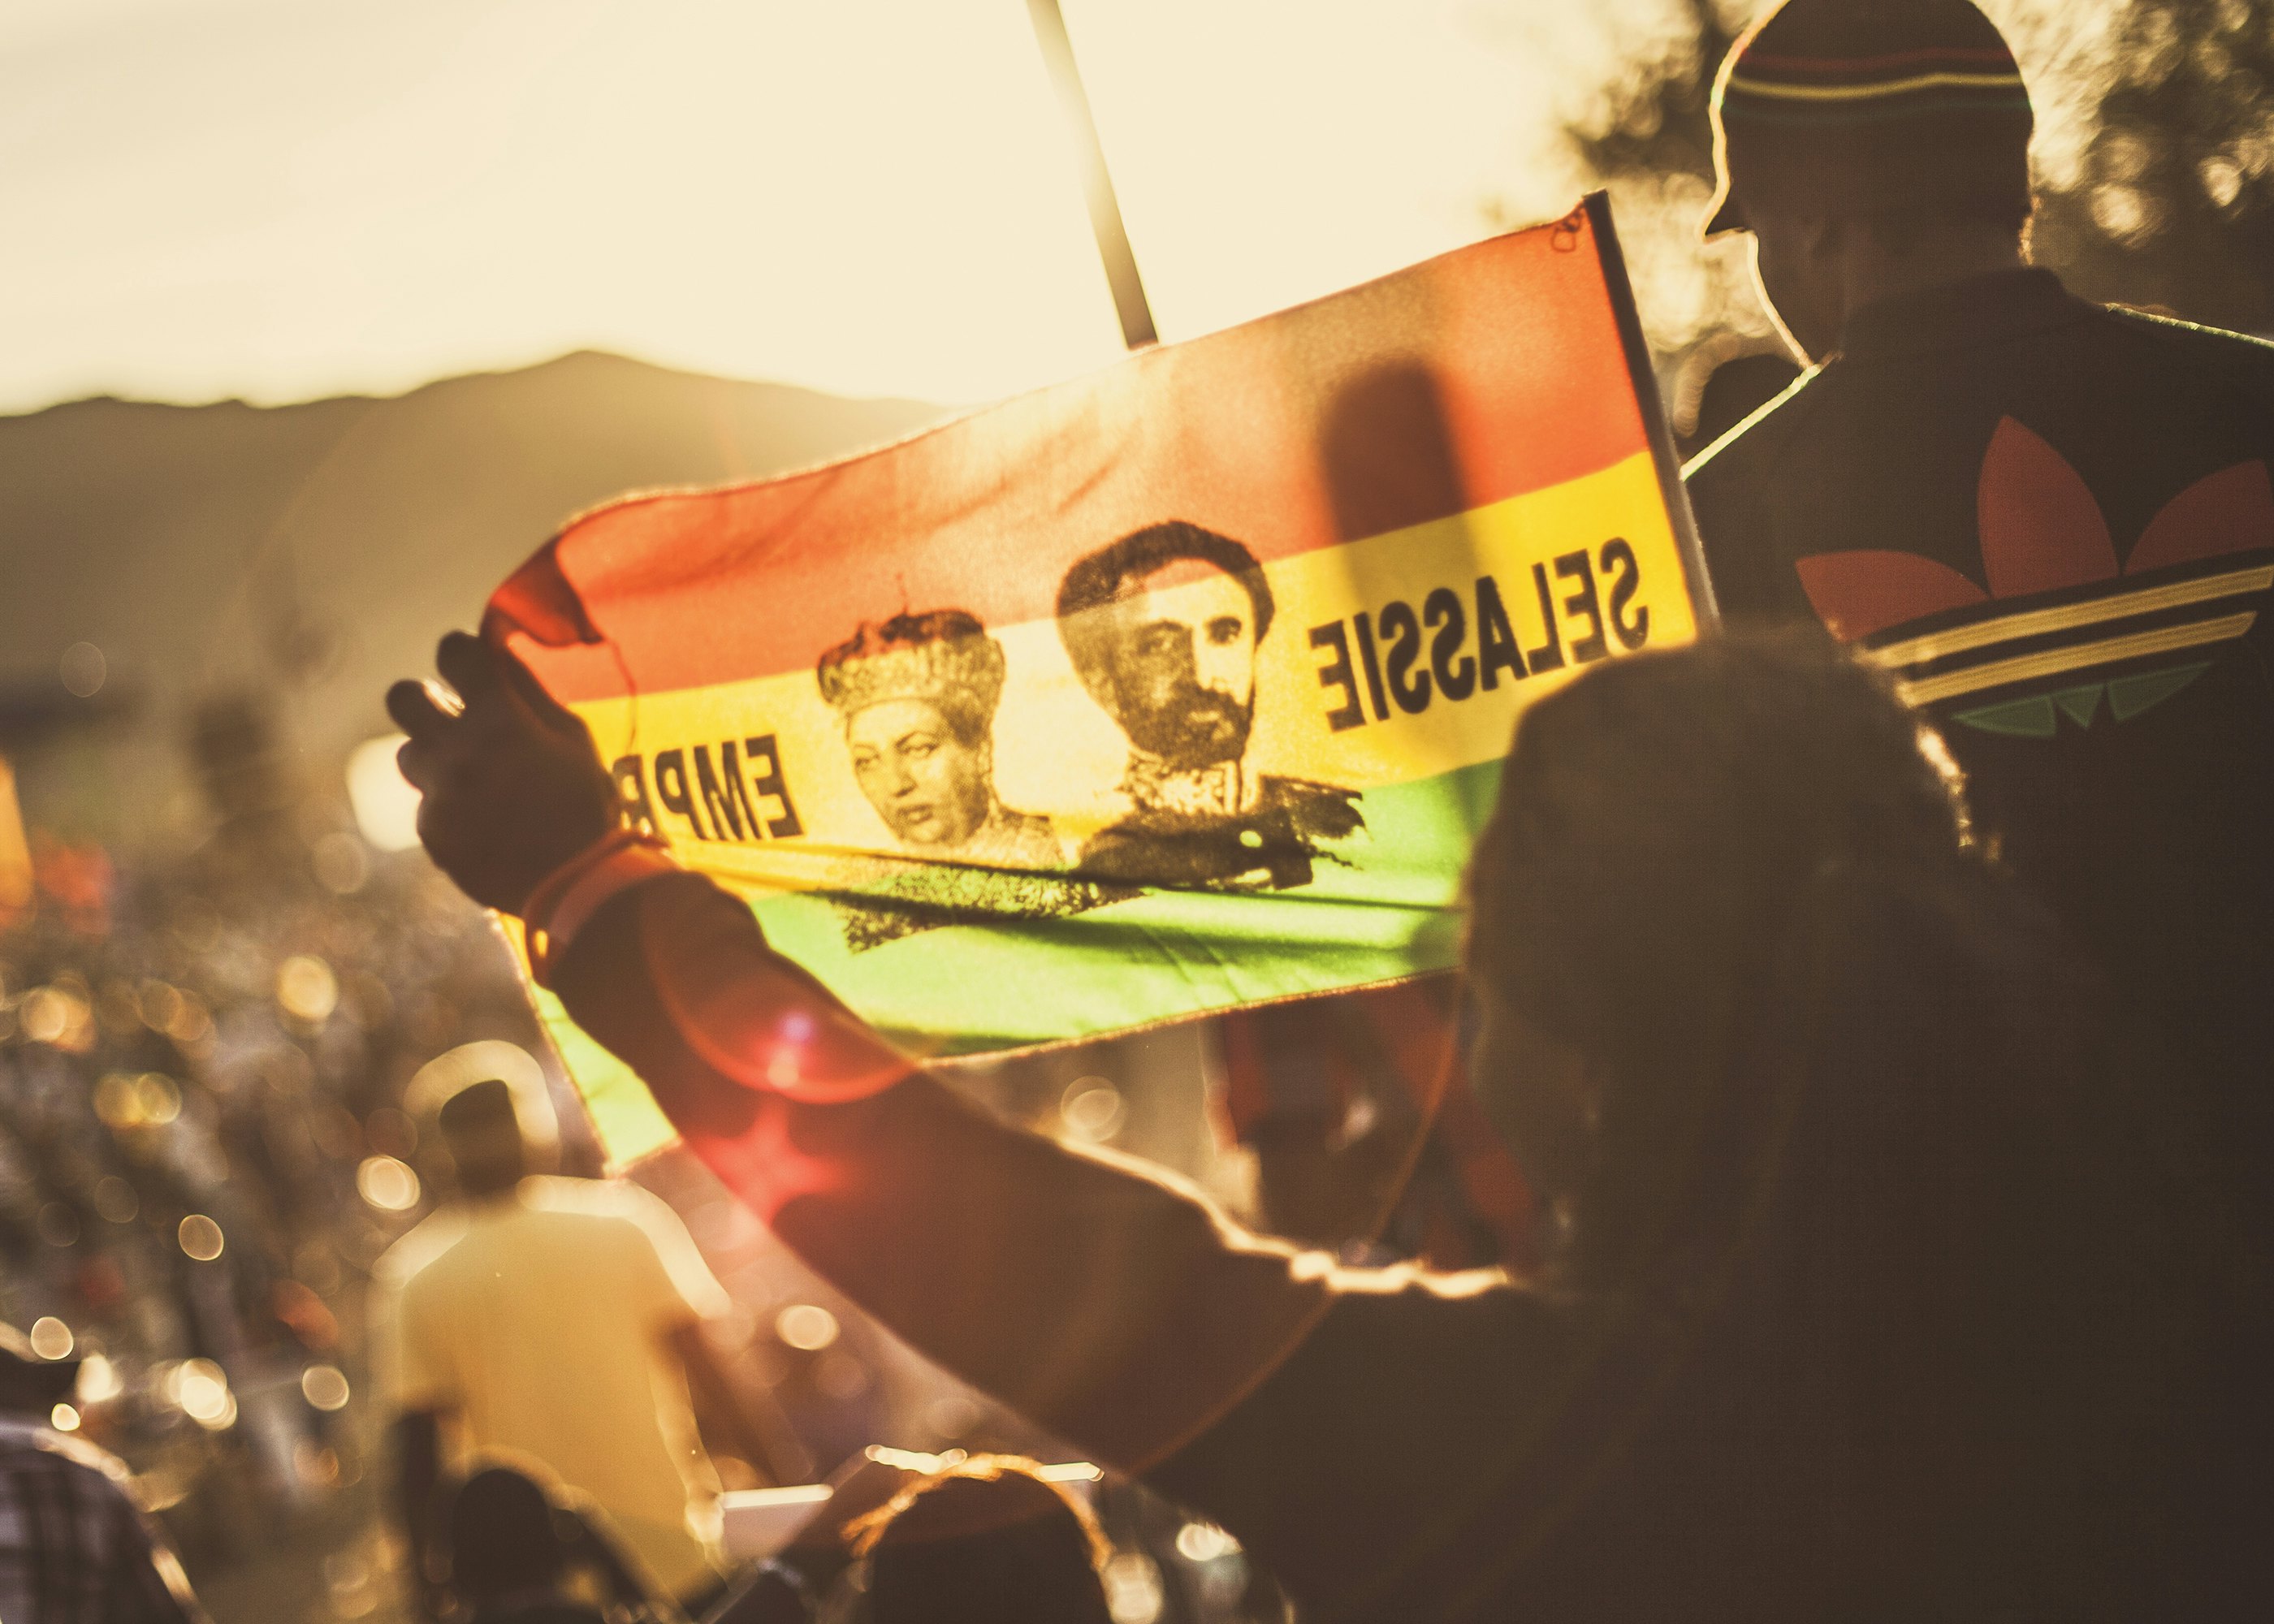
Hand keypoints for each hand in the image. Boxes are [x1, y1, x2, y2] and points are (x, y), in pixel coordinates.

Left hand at [385, 631, 619, 913]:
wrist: (573, 885)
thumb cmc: (585, 804)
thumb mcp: (573, 739)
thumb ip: (530, 692)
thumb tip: (497, 652)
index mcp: (500, 718)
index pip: (454, 652)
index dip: (461, 652)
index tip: (470, 664)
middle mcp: (458, 749)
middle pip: (402, 697)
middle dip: (422, 698)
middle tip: (447, 713)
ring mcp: (439, 792)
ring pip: (408, 752)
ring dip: (435, 756)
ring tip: (473, 775)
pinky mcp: (430, 829)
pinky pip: (427, 802)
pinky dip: (449, 805)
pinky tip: (484, 820)